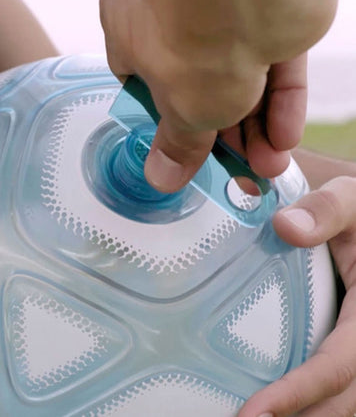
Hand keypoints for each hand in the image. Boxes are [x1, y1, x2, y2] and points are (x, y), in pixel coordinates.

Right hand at [100, 0, 336, 192]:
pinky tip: (283, 137)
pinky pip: (273, 66)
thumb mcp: (181, 111)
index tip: (185, 153)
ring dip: (255, 129)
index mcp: (131, 30)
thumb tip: (161, 177)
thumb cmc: (192, 41)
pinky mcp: (268, 17)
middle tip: (237, 171)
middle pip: (198, 89)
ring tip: (266, 166)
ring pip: (239, 81)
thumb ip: (177, 146)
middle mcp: (177, 18)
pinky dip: (279, 103)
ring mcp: (224, 16)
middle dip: (221, 138)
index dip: (167, 124)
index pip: (146, 87)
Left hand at [238, 176, 355, 415]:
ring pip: (349, 402)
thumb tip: (284, 226)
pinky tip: (279, 406)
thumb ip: (327, 210)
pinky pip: (346, 385)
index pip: (339, 366)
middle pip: (346, 402)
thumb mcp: (355, 202)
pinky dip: (314, 403)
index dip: (297, 394)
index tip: (251, 414)